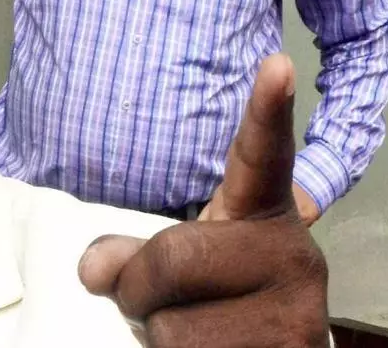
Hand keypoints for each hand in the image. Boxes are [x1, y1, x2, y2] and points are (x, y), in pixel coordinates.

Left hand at [78, 54, 328, 346]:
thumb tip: (92, 270)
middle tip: (152, 301)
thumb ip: (139, 251)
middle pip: (172, 257)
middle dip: (139, 287)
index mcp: (261, 216)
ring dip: (157, 331)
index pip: (261, 159)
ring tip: (194, 331)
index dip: (266, 113)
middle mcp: (292, 256)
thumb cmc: (217, 306)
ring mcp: (295, 309)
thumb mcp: (179, 267)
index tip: (275, 66)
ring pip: (171, 319)